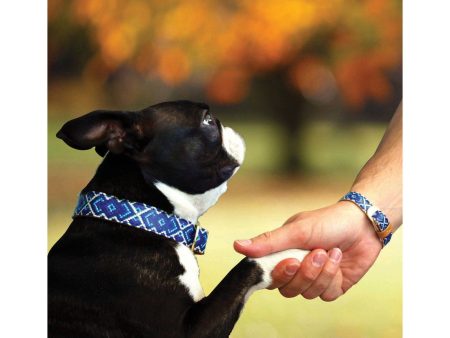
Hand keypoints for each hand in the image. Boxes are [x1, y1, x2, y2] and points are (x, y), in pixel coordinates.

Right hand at [234, 202, 381, 300]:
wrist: (363, 224)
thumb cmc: (327, 221)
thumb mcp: (296, 230)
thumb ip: (268, 241)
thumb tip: (237, 246)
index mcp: (282, 255)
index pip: (270, 277)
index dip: (280, 274)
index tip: (292, 261)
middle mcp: (296, 269)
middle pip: (288, 290)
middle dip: (305, 272)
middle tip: (317, 252)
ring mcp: (314, 279)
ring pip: (308, 293)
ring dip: (321, 272)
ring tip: (329, 252)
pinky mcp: (331, 286)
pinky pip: (325, 295)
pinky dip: (333, 276)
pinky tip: (338, 258)